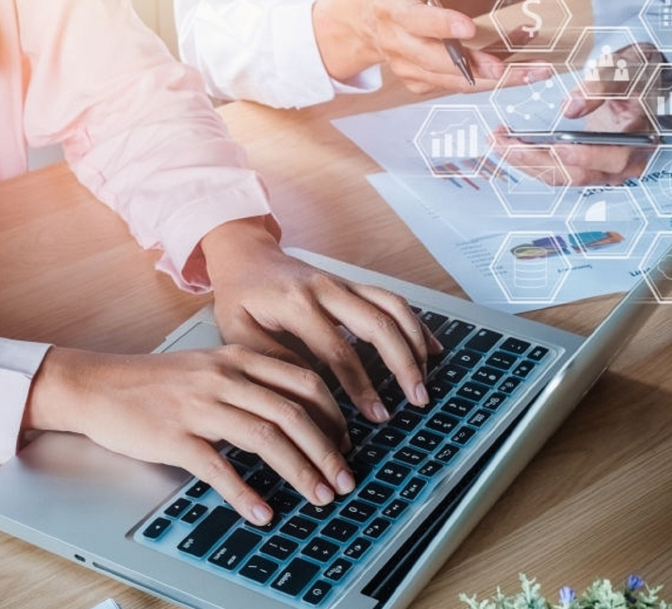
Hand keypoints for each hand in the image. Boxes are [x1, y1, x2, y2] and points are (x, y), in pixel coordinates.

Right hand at [24, 345, 354, 525]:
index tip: (348, 443)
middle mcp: (225, 377)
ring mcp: (200, 405)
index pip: (304, 381)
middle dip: (328, 450)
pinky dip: (246, 493)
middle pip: (293, 412)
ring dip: (300, 470)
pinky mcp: (175, 436)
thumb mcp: (210, 366)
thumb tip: (298, 414)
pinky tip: (262, 512)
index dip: (334, 415)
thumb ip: (251, 381)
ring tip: (320, 496)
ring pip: (266, 437)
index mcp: (239, 358)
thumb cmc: (155, 382)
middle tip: (346, 479)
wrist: (97, 386)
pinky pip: (219, 468)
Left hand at [200, 219, 442, 426]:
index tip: (375, 414)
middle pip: (378, 324)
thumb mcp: (239, 334)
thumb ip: (274, 361)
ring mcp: (344, 283)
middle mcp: (327, 288)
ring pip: (393, 308)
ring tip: (425, 379)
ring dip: (415, 343)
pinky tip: (431, 347)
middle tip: (417, 398)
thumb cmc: (240, 298)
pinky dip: (415, 324)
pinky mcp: (353, 283)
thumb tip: (312, 395)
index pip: (339, 351)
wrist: (245, 257)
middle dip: (403, 364)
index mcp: (296, 303)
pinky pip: (392, 299)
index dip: (361, 385)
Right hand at [312, 0, 548, 94]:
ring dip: (490, 79)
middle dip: (472, 66)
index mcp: (393, 10)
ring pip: (449, 80)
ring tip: (527, 74)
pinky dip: (481, 82)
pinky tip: (512, 74)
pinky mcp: (417, 82)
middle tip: (503, 67)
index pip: (418, 21)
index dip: (442, 25)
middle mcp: (398, 43)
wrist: (363, 21)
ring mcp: (406, 67)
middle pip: (436, 60)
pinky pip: (451, 86)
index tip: (468, 28)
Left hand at [497, 45, 658, 185]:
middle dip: (537, 160)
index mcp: (639, 142)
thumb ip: (602, 84)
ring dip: (526, 162)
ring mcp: (599, 169)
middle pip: (576, 174)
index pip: (612, 159)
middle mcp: (620, 164)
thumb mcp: (626, 68)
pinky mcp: (581, 165)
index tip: (558, 148)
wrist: (637, 77)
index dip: (584, 157)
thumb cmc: (636, 71)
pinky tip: (507, 145)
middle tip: (506, 144)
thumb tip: (570, 107)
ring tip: (497, 143)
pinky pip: (553, 170)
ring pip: (559, 176)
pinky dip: (529, 160)